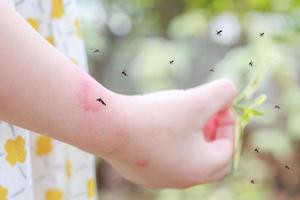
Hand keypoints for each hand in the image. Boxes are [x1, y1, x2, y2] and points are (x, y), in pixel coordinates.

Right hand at [104, 79, 236, 188]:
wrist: (108, 127)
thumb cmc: (156, 116)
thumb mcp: (196, 100)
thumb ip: (222, 92)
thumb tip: (230, 90)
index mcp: (201, 168)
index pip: (227, 148)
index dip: (227, 122)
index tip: (217, 103)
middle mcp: (182, 180)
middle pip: (209, 159)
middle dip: (212, 134)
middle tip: (206, 114)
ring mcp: (159, 179)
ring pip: (186, 159)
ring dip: (191, 138)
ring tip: (183, 116)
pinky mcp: (140, 173)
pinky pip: (165, 159)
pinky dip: (171, 143)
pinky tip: (159, 125)